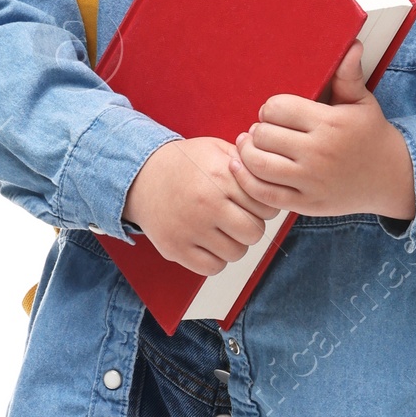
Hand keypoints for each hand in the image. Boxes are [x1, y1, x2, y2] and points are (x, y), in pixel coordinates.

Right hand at [122, 136, 268, 275]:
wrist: (140, 177)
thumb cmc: (184, 164)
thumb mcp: (216, 149)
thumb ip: (247, 161)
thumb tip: (275, 175)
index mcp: (220, 176)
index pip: (266, 207)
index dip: (263, 208)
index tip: (251, 205)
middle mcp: (207, 203)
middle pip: (254, 232)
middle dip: (251, 227)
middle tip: (238, 219)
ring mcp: (190, 228)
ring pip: (236, 253)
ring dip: (234, 245)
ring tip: (222, 230)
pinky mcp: (176, 248)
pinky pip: (212, 267)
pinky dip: (215, 260)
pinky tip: (208, 243)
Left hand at [230, 43, 415, 221]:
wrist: (391, 178)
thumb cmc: (371, 136)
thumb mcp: (363, 103)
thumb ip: (349, 76)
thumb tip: (352, 45)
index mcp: (330, 123)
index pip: (277, 108)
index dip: (270, 108)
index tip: (275, 113)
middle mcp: (319, 153)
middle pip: (263, 134)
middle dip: (259, 130)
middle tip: (263, 132)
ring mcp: (311, 181)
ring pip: (258, 163)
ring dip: (247, 152)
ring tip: (250, 146)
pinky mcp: (306, 204)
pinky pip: (264, 193)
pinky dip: (246, 180)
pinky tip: (242, 168)